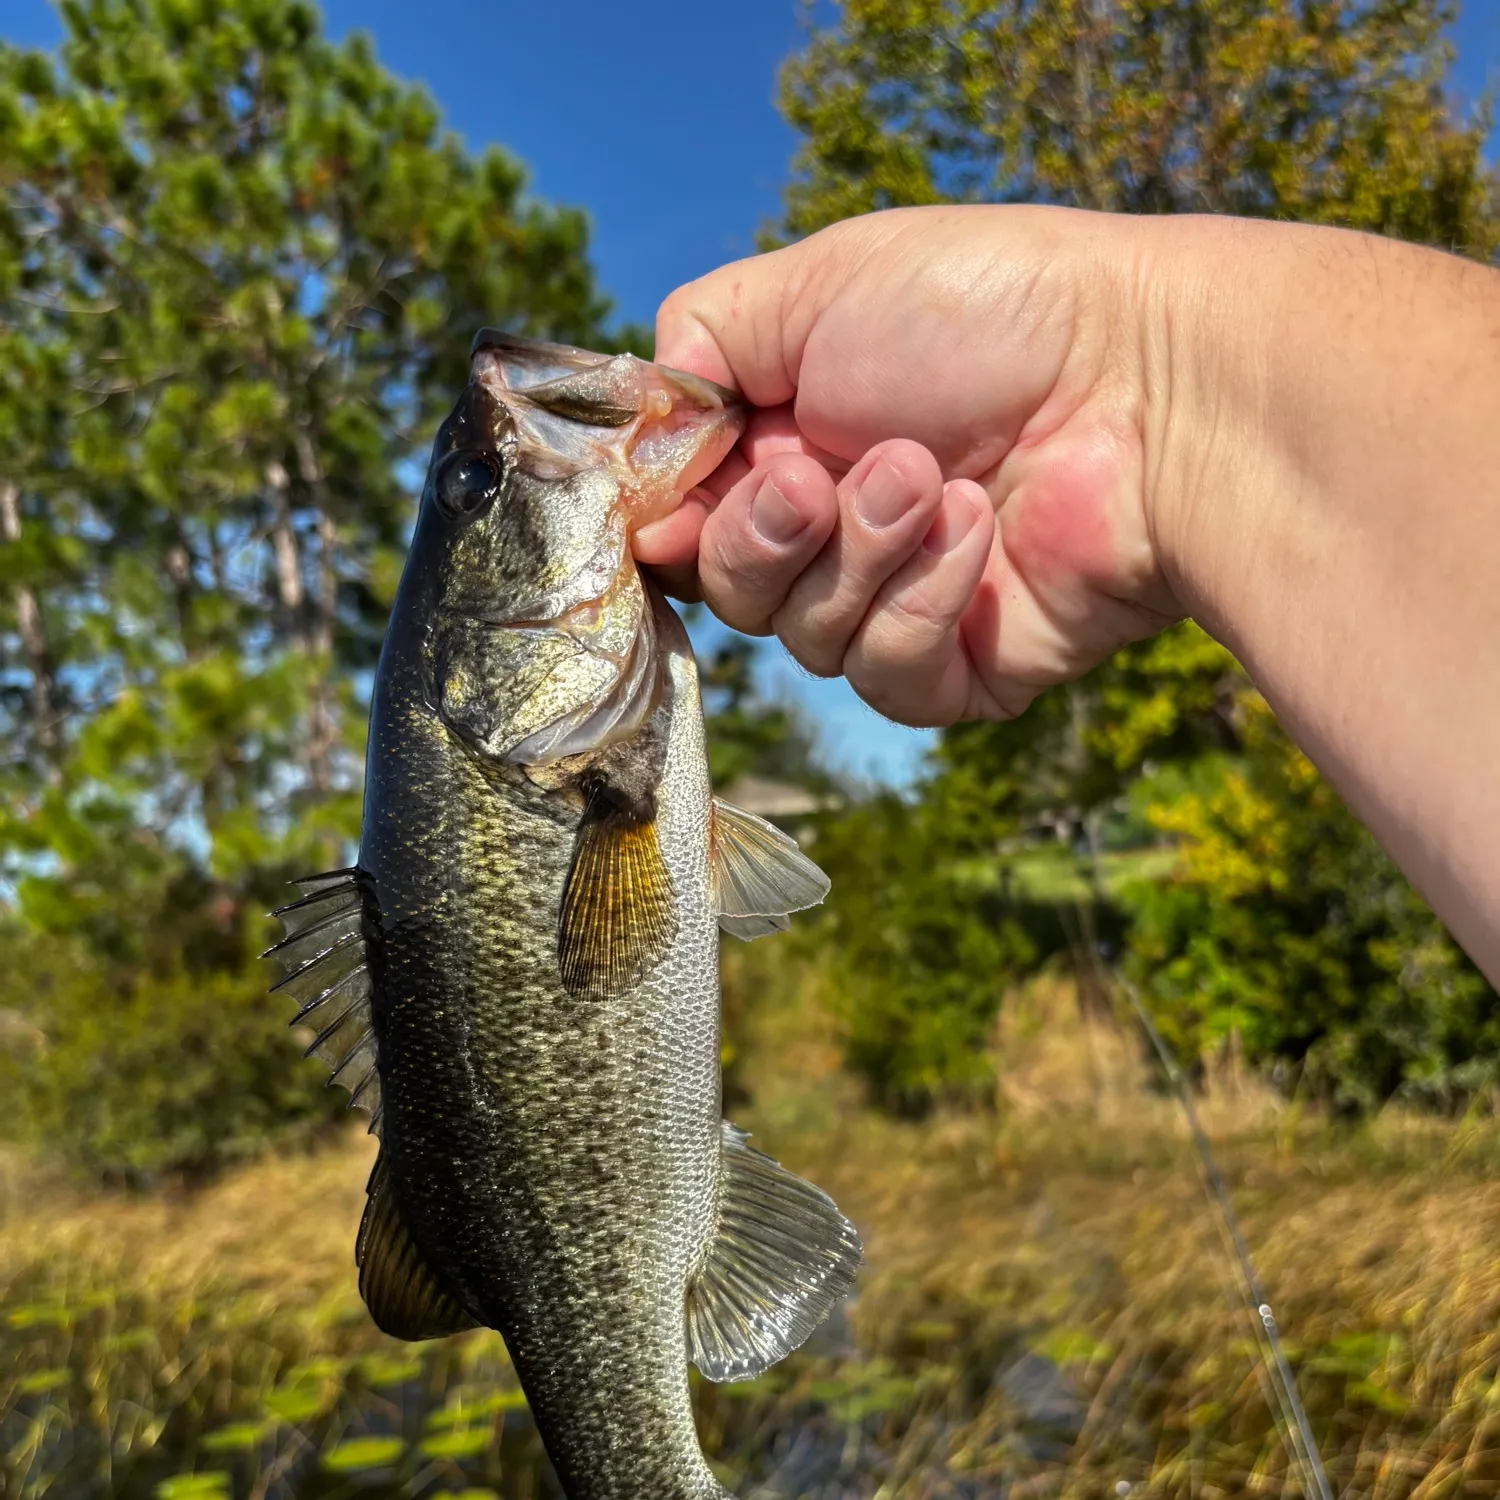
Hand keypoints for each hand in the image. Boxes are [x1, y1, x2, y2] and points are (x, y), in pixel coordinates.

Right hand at [635, 205, 1179, 726]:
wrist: (1147, 379)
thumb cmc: (985, 315)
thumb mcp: (817, 286)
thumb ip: (702, 343)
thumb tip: (645, 426)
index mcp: (794, 440)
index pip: (689, 516)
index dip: (672, 521)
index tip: (672, 505)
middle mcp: (840, 528)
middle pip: (731, 589)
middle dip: (765, 536)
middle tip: (819, 477)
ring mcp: (900, 599)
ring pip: (804, 639)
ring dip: (857, 554)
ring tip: (934, 476)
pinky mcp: (961, 667)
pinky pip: (887, 679)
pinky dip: (919, 603)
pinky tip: (977, 531)